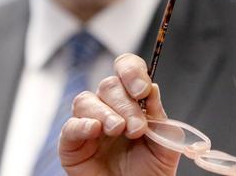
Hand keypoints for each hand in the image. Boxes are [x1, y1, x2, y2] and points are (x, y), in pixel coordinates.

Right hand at [58, 53, 179, 175]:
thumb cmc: (151, 169)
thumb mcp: (165, 143)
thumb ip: (160, 117)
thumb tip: (152, 90)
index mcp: (132, 100)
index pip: (126, 68)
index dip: (132, 72)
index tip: (143, 90)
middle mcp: (109, 107)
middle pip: (109, 85)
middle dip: (126, 104)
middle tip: (137, 128)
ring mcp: (88, 124)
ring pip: (86, 100)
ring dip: (106, 113)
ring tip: (118, 129)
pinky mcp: (72, 145)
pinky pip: (69, 127)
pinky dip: (81, 125)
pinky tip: (95, 129)